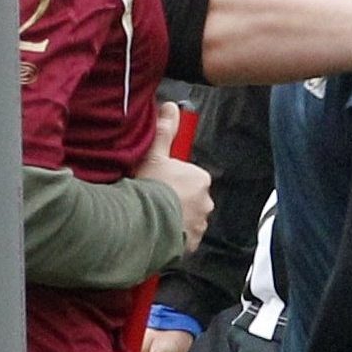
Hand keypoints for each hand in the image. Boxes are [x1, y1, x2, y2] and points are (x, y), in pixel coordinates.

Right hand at [136, 103, 212, 250]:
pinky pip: (183, 239)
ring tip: (153, 218)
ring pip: (188, 220)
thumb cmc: (151, 188)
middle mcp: (206, 202)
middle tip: (154, 201)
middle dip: (176, 201)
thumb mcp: (155, 155)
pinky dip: (173, 237)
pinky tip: (157, 233)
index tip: (159, 184)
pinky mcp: (191, 244)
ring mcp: (200, 224)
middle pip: (191, 200)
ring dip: (175, 220)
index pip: (191, 178)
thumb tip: (170, 107)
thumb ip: (164, 131)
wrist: (144, 223)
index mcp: (201, 179)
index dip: (174, 181)